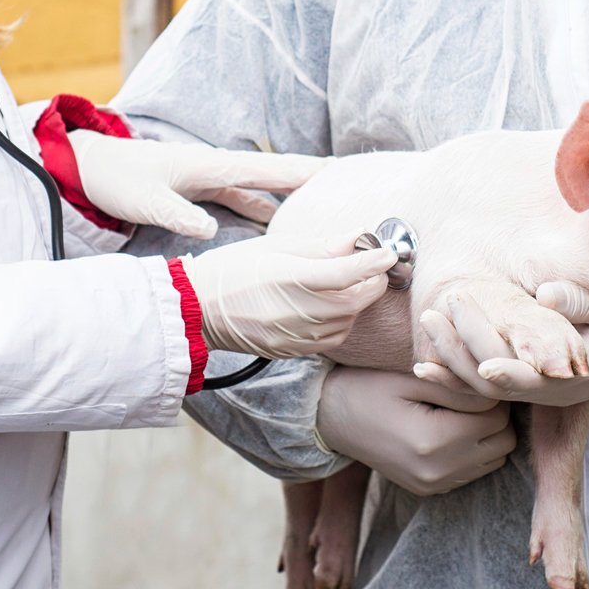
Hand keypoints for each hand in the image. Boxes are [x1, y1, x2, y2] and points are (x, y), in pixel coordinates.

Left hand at [69, 130, 328, 237]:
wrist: (91, 168)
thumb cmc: (118, 179)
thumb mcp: (147, 201)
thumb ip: (179, 215)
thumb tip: (212, 231)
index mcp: (214, 166)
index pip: (270, 170)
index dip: (306, 173)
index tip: (341, 176)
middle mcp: (221, 169)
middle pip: (277, 178)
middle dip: (312, 185)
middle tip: (349, 195)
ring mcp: (215, 180)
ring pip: (265, 192)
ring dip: (293, 203)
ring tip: (325, 217)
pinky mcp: (206, 192)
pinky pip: (247, 202)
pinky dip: (268, 213)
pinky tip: (281, 229)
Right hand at [180, 232, 396, 357]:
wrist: (199, 310)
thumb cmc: (235, 269)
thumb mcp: (277, 247)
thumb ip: (323, 246)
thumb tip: (359, 237)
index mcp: (291, 278)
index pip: (348, 272)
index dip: (374, 262)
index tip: (389, 253)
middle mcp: (299, 311)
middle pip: (357, 300)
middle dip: (372, 282)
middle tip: (372, 266)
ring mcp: (298, 336)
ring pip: (350, 320)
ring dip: (358, 301)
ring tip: (347, 283)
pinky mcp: (296, 351)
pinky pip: (335, 337)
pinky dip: (343, 320)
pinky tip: (331, 306)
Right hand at [315, 367, 515, 495]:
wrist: (329, 418)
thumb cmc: (368, 387)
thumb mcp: (412, 378)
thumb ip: (458, 388)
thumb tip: (497, 394)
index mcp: (433, 441)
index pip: (496, 416)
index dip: (490, 393)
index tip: (471, 378)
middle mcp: (438, 471)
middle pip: (503, 441)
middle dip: (495, 415)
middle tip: (468, 394)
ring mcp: (434, 485)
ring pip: (495, 459)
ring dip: (487, 435)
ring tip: (459, 412)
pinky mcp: (430, 490)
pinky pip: (474, 472)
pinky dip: (472, 452)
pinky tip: (448, 430)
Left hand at [413, 281, 588, 406]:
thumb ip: (580, 302)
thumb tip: (546, 296)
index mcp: (582, 374)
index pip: (542, 381)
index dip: (513, 375)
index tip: (486, 366)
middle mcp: (554, 390)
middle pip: (502, 384)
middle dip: (468, 350)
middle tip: (443, 308)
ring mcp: (536, 390)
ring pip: (486, 389)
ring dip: (453, 358)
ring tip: (428, 320)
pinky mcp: (524, 383)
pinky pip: (483, 387)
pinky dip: (453, 376)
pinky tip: (424, 363)